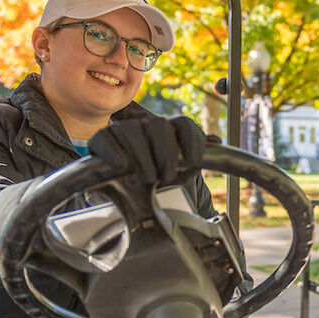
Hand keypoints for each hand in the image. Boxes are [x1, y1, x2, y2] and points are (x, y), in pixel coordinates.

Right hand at [88, 116, 204, 184]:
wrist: (129, 192)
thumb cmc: (157, 176)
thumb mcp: (180, 169)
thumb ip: (198, 153)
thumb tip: (216, 140)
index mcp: (169, 130)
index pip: (184, 125)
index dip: (192, 140)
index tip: (194, 162)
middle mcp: (146, 125)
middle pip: (159, 126)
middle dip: (167, 153)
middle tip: (167, 176)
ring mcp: (123, 130)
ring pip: (132, 131)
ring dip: (143, 158)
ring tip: (148, 178)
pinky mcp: (101, 140)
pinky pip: (105, 138)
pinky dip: (114, 152)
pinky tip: (122, 165)